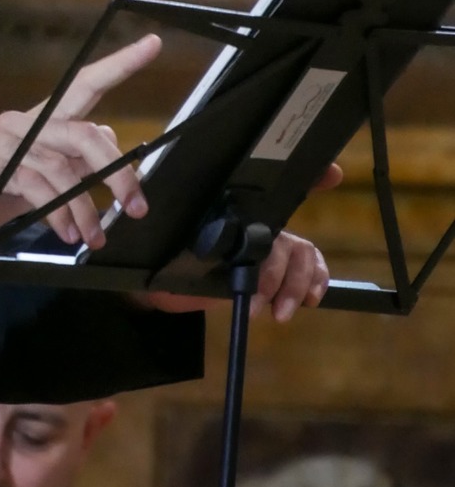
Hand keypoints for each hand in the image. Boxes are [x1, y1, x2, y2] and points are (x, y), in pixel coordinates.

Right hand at [0, 33, 160, 247]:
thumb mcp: (29, 181)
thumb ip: (65, 166)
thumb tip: (108, 155)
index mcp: (36, 124)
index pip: (84, 85)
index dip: (118, 65)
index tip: (153, 44)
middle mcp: (22, 124)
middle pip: (86, 132)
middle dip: (120, 171)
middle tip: (137, 206)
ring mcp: (1, 142)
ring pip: (64, 166)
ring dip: (88, 207)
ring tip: (95, 235)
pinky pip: (34, 184)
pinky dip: (57, 212)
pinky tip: (65, 231)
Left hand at [138, 165, 339, 321]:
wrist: (161, 285)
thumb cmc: (162, 251)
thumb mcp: (166, 235)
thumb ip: (168, 218)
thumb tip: (154, 202)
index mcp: (231, 212)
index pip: (269, 188)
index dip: (306, 176)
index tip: (331, 174)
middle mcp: (255, 223)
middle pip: (284, 239)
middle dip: (278, 274)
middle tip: (260, 303)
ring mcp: (271, 245)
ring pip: (301, 254)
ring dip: (294, 286)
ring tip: (279, 313)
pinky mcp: (278, 269)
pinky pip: (309, 267)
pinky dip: (314, 282)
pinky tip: (309, 300)